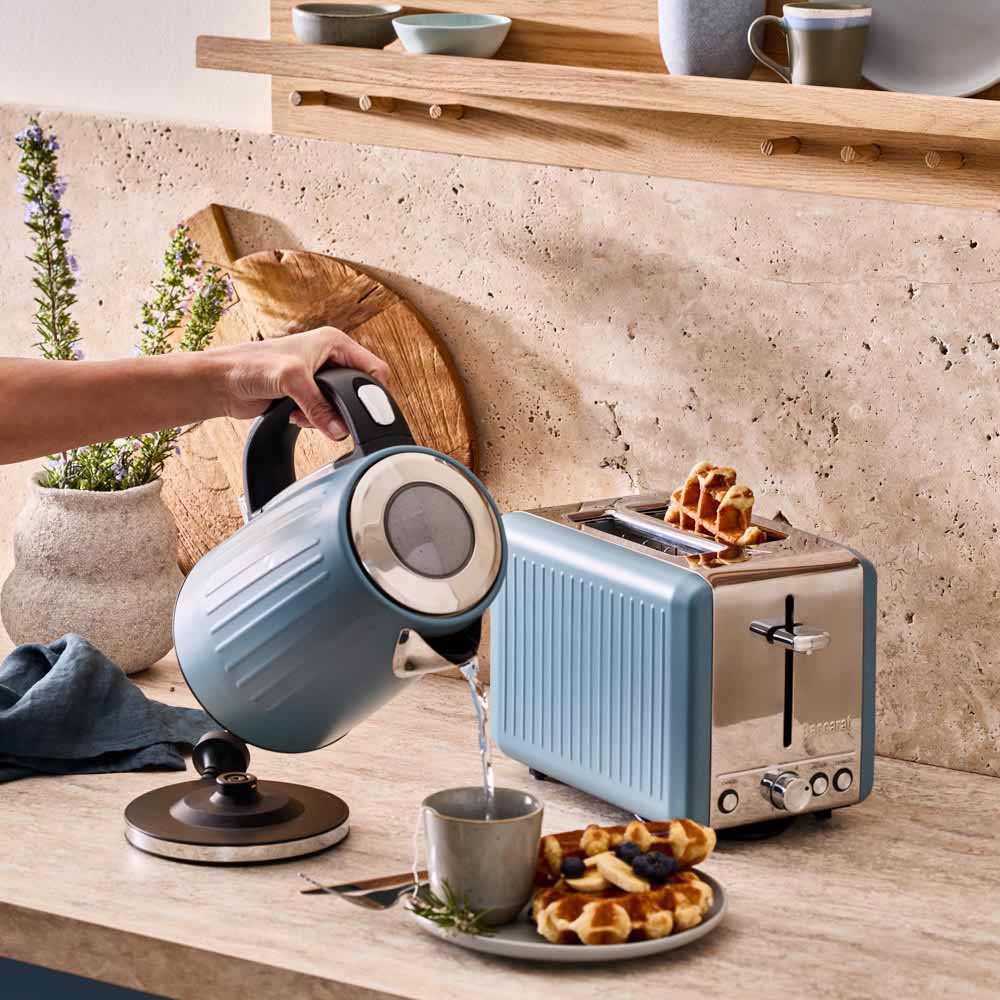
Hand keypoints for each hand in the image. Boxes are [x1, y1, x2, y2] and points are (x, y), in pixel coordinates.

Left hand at [218, 327, 390, 439]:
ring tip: (303, 413)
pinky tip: (294, 415)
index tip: (367, 412)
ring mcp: (318, 378)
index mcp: (334, 343)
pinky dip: (313, 421)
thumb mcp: (292, 381)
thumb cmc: (249, 365)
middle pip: (358, 391)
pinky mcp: (307, 395)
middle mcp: (329, 358)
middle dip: (345, 408)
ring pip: (341, 407)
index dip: (375, 391)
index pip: (374, 368)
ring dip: (325, 417)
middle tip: (329, 417)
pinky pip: (324, 415)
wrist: (221, 383)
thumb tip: (340, 430)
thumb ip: (320, 406)